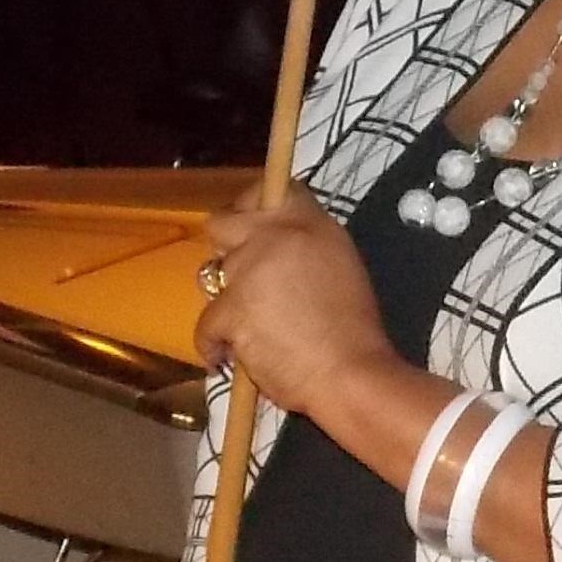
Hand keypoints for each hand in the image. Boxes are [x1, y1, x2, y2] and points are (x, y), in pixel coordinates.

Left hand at [195, 182, 397, 421]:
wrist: (348, 373)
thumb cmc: (354, 328)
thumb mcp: (339, 265)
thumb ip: (306, 245)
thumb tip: (277, 245)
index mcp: (309, 224)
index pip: (272, 189)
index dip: (253, 203)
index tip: (250, 221)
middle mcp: (274, 237)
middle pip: (223, 222)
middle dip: (223, 244)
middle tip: (237, 271)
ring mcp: (248, 271)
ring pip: (213, 276)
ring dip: (228, 299)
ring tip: (251, 327)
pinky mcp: (229, 309)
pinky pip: (206, 323)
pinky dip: (215, 342)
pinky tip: (230, 355)